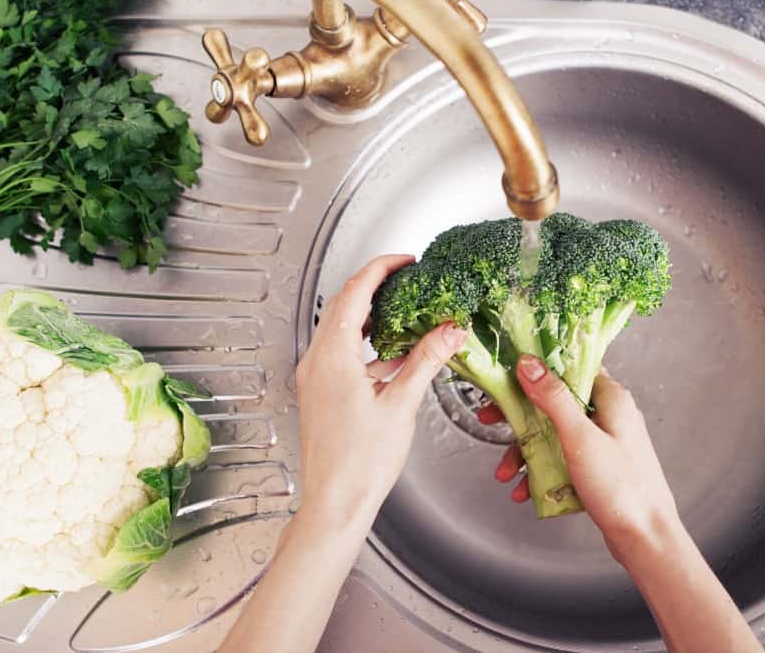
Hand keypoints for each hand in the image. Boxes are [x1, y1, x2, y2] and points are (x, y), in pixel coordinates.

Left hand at [295, 254, 468, 527]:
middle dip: (377, 289)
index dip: (380, 269)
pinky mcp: (321, 394)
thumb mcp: (401, 404)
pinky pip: (343, 356)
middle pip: (345, 307)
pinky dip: (369, 348)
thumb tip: (448, 331)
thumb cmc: (360, 463)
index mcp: (332, 356)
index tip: (404, 260)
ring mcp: (315, 378)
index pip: (354, 292)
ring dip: (374, 320)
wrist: (335, 503)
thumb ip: (425, 361)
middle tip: (408, 281)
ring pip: (343, 331)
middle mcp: (316, 362)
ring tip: (408, 316)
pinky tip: (396, 359)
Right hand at [484, 355, 678, 561]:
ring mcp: (603, 443)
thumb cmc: (622, 488)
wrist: (645, 538)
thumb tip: (529, 364)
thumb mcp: (580, 438)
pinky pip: (562, 460)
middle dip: (520, 417)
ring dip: (526, 451)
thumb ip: (554, 399)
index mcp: (611, 399)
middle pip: (555, 403)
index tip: (507, 377)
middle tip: (491, 419)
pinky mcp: (597, 467)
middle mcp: (608, 416)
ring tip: (505, 472)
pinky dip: (541, 471)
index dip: (536, 370)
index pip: (570, 368)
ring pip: (554, 434)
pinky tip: (524, 489)